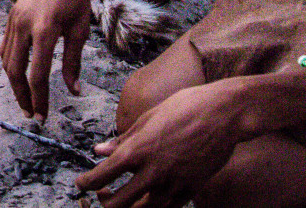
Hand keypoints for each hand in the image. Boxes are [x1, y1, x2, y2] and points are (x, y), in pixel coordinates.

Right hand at [0, 0, 94, 118]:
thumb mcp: (80, 28)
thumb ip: (73, 61)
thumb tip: (74, 91)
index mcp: (44, 29)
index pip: (37, 74)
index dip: (40, 99)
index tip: (44, 116)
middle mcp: (24, 25)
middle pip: (15, 70)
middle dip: (22, 96)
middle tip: (31, 114)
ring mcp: (14, 18)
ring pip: (7, 59)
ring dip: (14, 81)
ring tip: (26, 97)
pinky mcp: (12, 15)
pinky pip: (6, 45)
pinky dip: (11, 63)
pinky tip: (21, 72)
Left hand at [76, 82, 243, 207]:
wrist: (224, 114)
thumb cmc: (184, 107)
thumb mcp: (147, 118)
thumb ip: (123, 139)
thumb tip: (99, 150)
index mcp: (138, 149)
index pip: (101, 175)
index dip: (85, 183)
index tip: (81, 183)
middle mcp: (153, 171)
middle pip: (117, 204)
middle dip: (103, 201)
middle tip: (100, 192)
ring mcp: (173, 184)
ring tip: (121, 198)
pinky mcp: (190, 191)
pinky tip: (146, 199)